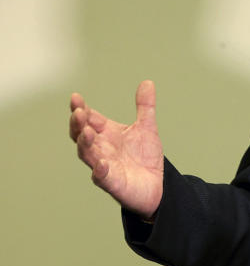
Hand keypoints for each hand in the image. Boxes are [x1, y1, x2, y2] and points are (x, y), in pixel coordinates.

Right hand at [69, 80, 164, 219]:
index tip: (76, 97)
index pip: (89, 119)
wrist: (157, 183)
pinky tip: (101, 164)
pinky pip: (101, 177)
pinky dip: (99, 171)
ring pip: (87, 154)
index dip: (81, 109)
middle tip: (78, 112)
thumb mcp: (147, 127)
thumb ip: (145, 106)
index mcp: (106, 133)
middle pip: (82, 135)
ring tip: (87, 131)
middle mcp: (101, 148)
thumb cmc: (144, 157)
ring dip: (85, 143)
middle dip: (78, 124)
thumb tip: (147, 82)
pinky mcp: (112, 182)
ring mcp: (103, 166)